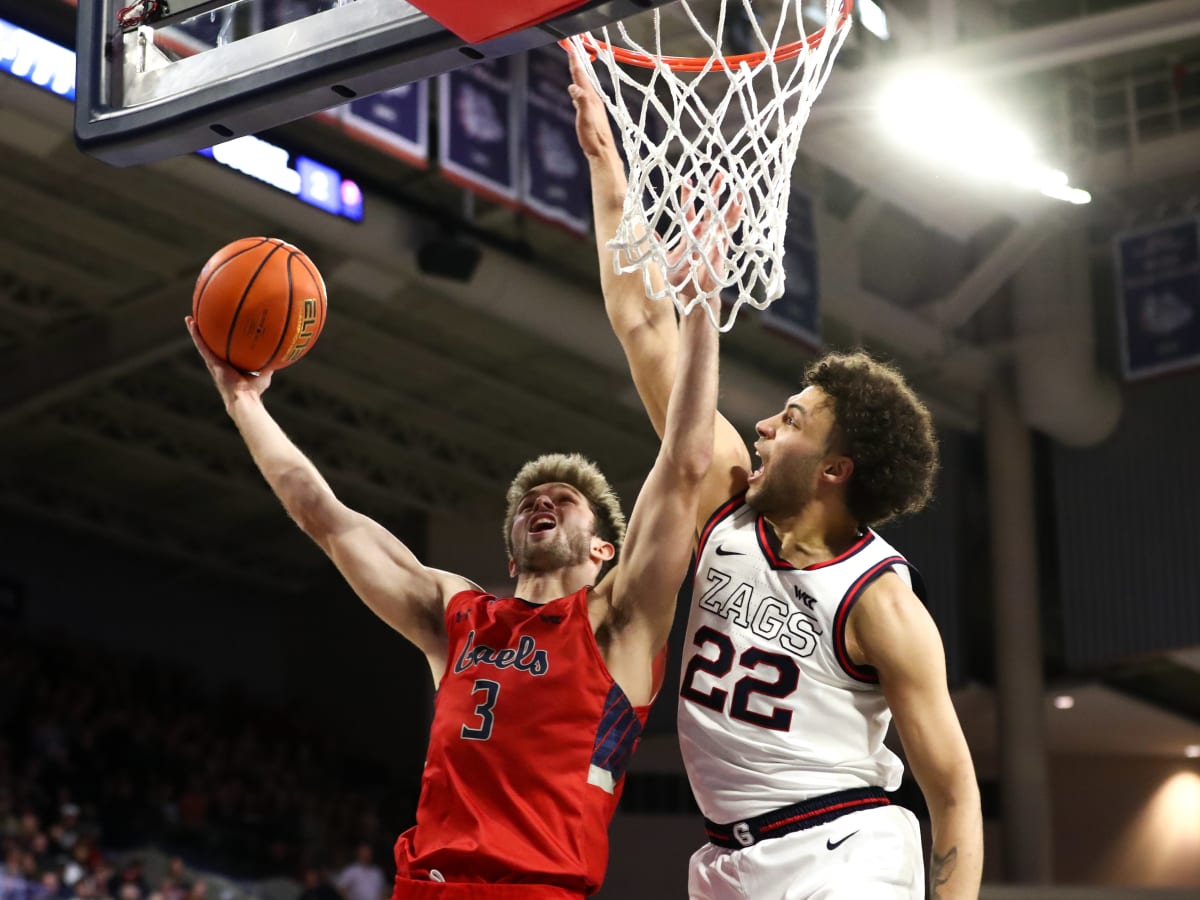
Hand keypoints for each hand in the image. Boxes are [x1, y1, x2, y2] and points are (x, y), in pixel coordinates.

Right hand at [186, 316, 271, 410]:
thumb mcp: (265, 374)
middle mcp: (219, 363)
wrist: (244, 398)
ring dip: (195, 331)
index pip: (223, 350)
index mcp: (229, 365)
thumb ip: (269, 365)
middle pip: (210, 345)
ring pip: (202, 344)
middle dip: (205, 334)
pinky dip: (196, 335)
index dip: (220, 341)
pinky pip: (202, 346)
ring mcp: (214, 363)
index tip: (219, 331)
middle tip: (200, 321)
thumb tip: (278, 355)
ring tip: (189, 319)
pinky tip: (192, 324)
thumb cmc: (254, 391)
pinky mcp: (211, 362)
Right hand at [567, 47, 618, 165]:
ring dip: (579, 77)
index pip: (581, 76)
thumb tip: (573, 86)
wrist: (603, 153)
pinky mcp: (592, 115)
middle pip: (584, 79)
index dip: (575, 63)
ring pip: (584, 87)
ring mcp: (594, 108)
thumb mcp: (584, 119)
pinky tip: (577, 93)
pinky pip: (584, 97)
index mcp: (591, 99)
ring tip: (575, 68)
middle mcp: (594, 101)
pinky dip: (579, 90)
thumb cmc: (593, 138)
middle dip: (577, 65)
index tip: (571, 49)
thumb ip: (580, 102)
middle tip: (573, 52)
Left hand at [664, 175, 743, 302]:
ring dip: (730, 204)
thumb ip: (658, 246)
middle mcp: (704, 234)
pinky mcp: (723, 248)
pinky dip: (734, 219)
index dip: (688, 197)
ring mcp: (715, 240)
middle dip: (715, 192)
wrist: (693, 295)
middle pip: (711, 209)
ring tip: (737, 189)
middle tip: (720, 174)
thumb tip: (647, 233)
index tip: (687, 181)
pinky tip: (739, 207)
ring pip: (723, 217)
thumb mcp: (664, 261)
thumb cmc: (679, 280)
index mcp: (690, 234)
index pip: (689, 212)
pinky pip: (729, 231)